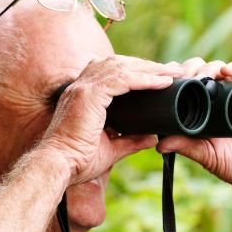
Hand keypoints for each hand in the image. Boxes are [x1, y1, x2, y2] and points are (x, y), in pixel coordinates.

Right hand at [37, 56, 180, 185]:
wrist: (58, 167)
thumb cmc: (77, 162)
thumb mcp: (110, 149)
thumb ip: (130, 141)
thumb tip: (152, 138)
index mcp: (82, 96)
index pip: (111, 73)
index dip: (135, 71)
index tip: (158, 77)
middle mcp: (81, 87)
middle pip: (118, 64)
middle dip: (146, 65)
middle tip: (171, 70)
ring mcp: (84, 88)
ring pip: (122, 67)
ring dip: (150, 69)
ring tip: (172, 73)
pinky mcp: (90, 95)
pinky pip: (123, 79)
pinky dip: (144, 78)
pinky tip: (162, 82)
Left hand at [156, 59, 231, 214]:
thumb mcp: (206, 155)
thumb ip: (186, 147)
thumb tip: (159, 145)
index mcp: (207, 109)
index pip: (189, 84)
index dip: (177, 77)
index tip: (164, 80)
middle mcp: (222, 98)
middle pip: (203, 71)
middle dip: (190, 69)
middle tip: (181, 77)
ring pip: (223, 68)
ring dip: (209, 67)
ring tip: (200, 76)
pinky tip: (226, 70)